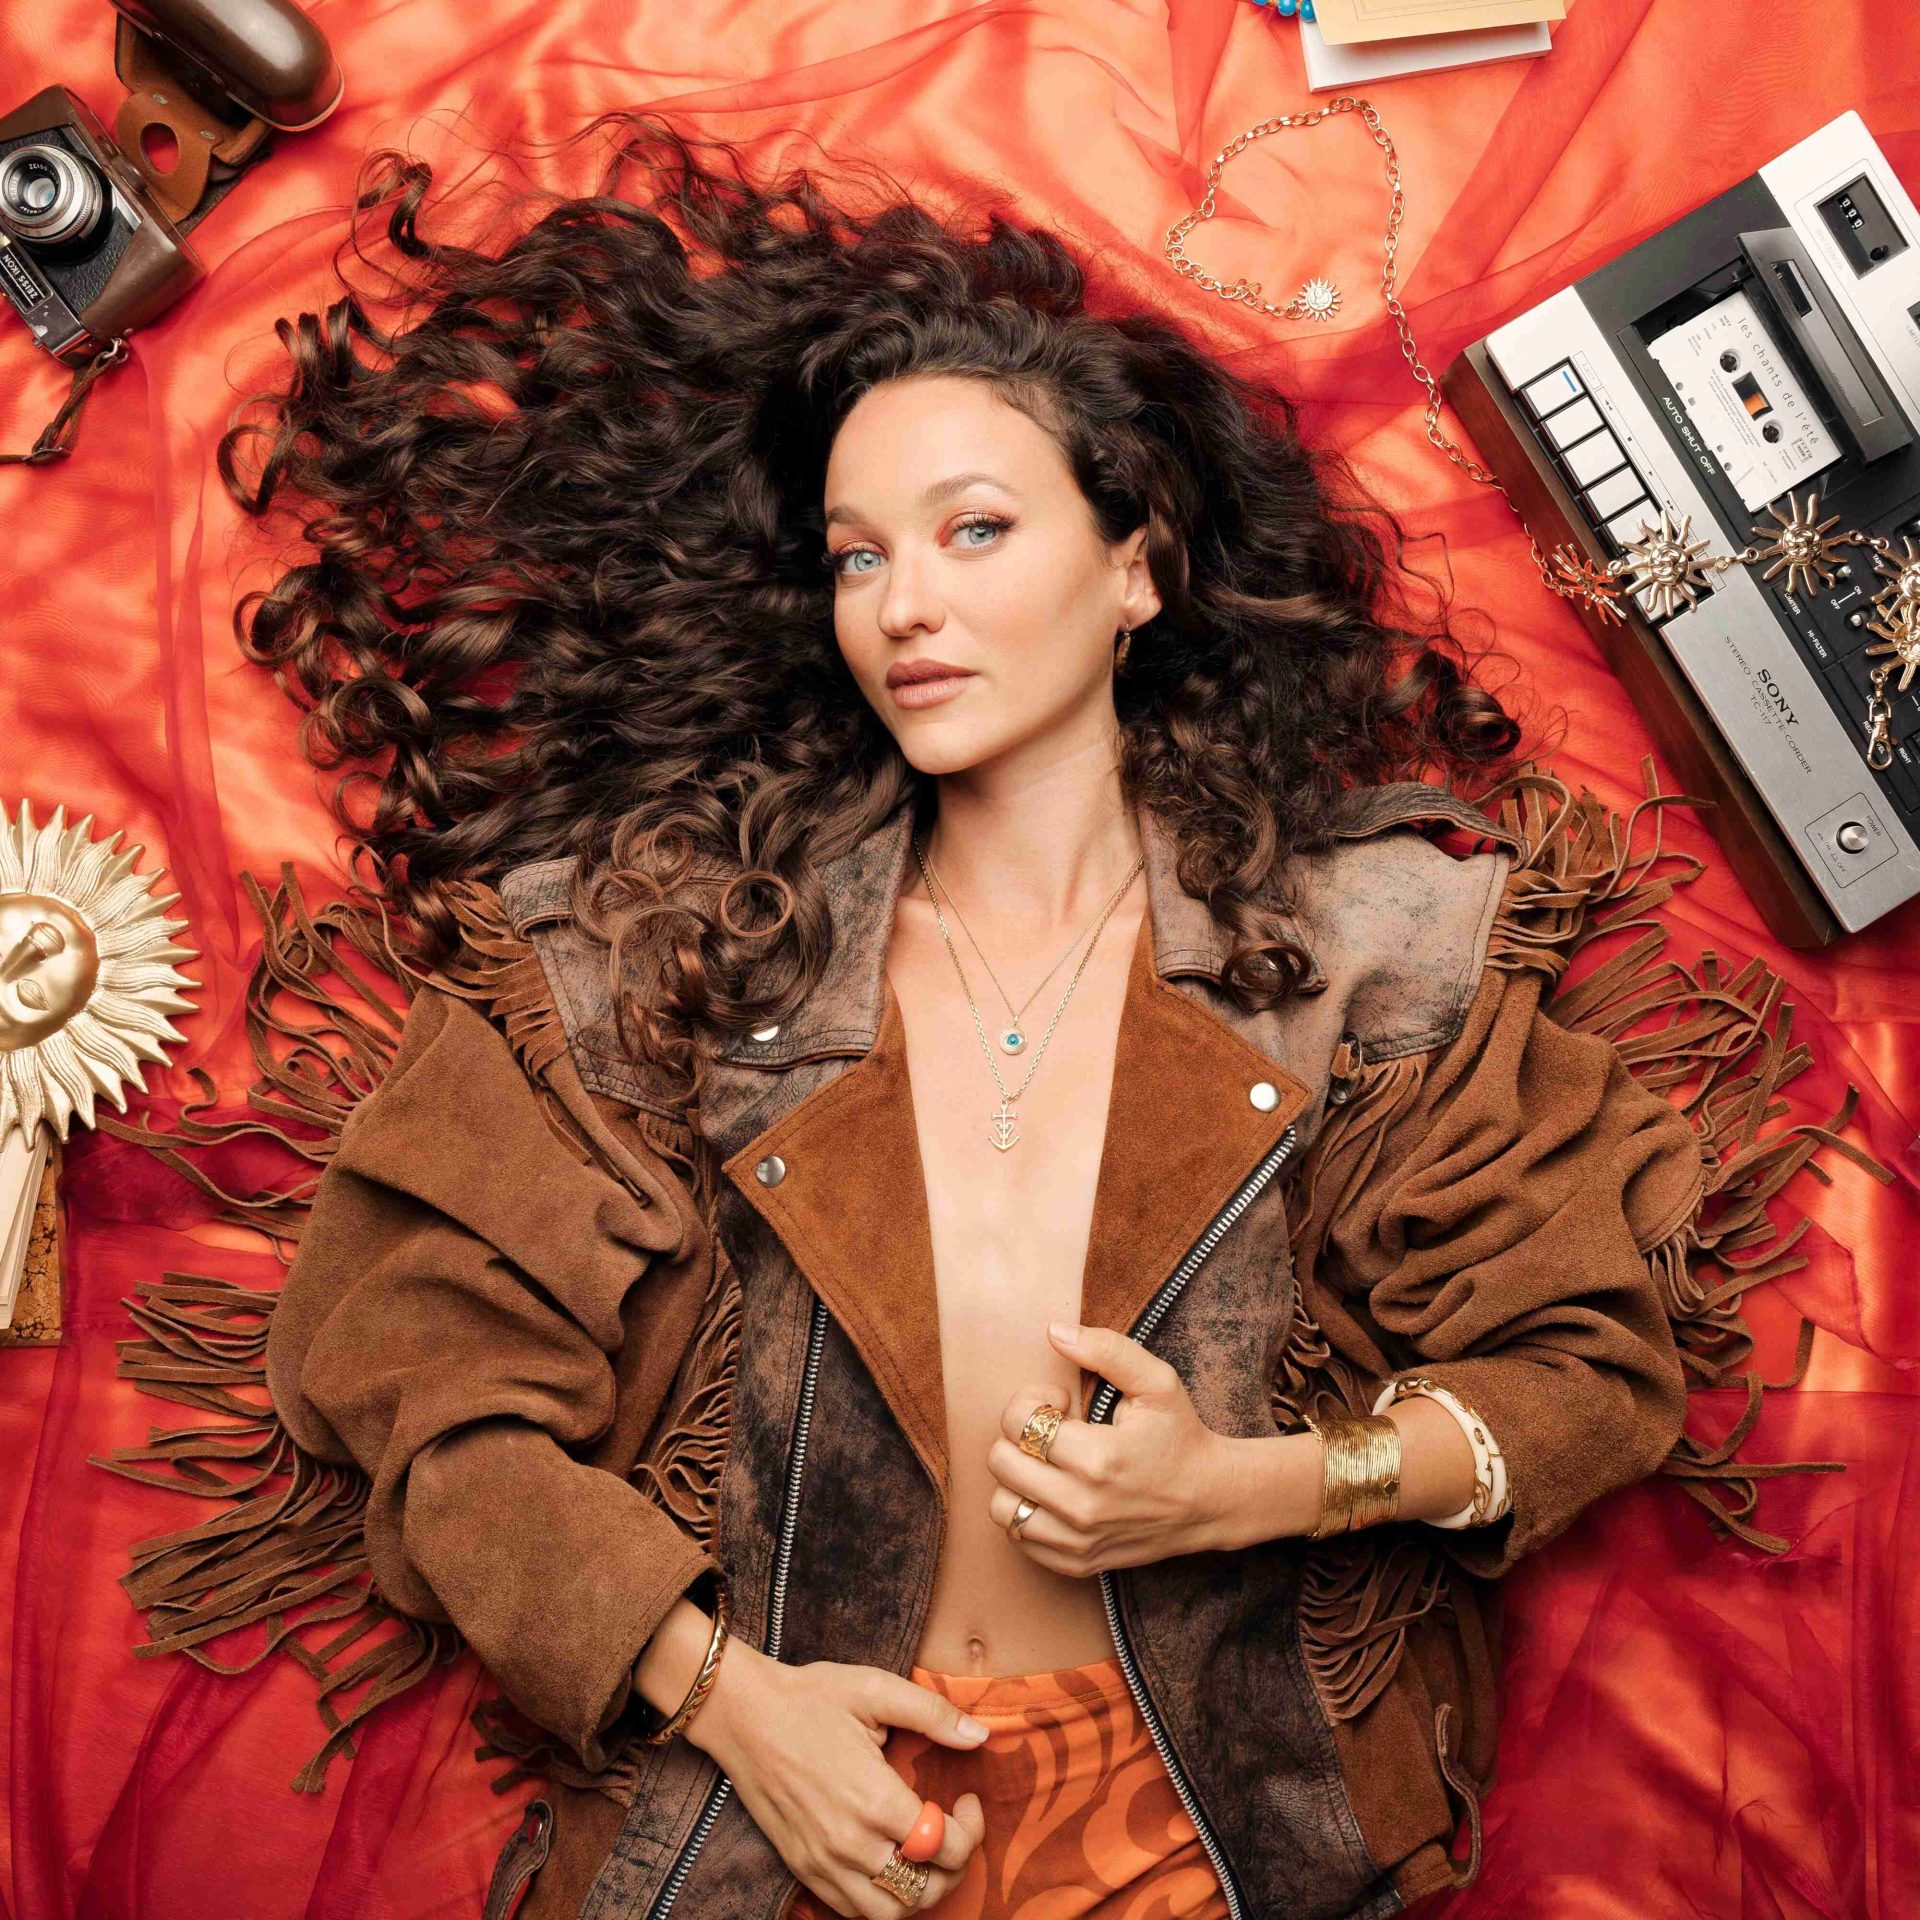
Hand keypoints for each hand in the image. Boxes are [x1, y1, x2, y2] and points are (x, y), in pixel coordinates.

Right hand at [685, 1640, 988, 1917]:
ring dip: (920, 1892)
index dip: (971, 1829)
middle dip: (955, 1865)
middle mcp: (850, 1843)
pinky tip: (888, 1864)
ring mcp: (823, 1862)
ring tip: (926, 1855)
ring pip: (889, 1913)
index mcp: (874, 1799)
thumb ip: (932, 1713)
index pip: (945, 1846)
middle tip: (956, 1830)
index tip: (967, 1799)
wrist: (743, 1714)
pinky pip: (851, 1911)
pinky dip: (880, 1901)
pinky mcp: (803, 1868)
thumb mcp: (875, 1689)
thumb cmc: (811, 1697)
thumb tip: (980, 1735)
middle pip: (924, 1890)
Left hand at [982, 1320, 1235, 1575]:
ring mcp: (1078, 1541)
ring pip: (1001, 1507)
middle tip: (1055, 1432)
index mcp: (1098, 1458)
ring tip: (1050, 1465)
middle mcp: (1082, 1506)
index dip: (1031, 1401)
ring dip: (1017, 1478)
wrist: (1210, 1500)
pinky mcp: (1076, 1564)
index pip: (1017, 1421)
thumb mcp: (1156, 1382)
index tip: (1060, 1404)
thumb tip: (1053, 1331)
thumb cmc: (1180, 1436)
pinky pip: (1019, 1539)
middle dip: (1020, 1436)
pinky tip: (1054, 1493)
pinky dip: (1027, 1513)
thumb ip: (1106, 1350)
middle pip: (1001, 1462)